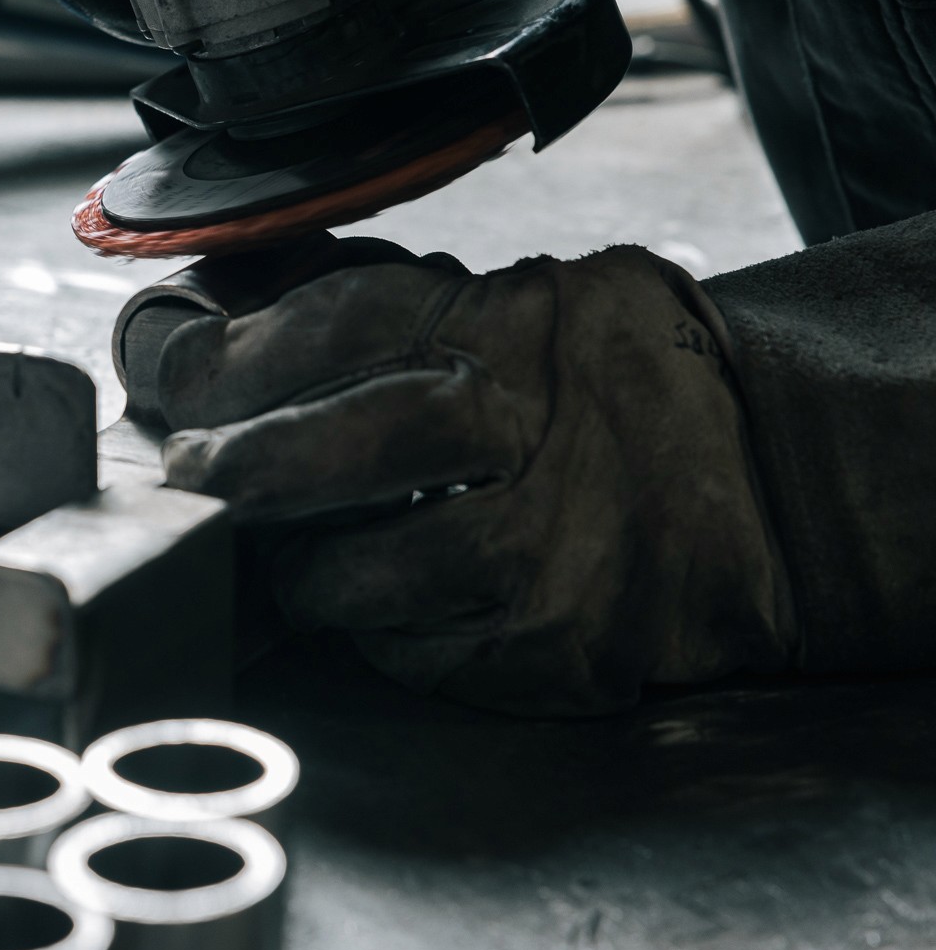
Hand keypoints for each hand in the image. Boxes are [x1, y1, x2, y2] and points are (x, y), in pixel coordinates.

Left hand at [154, 243, 795, 714]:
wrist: (773, 483)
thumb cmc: (617, 386)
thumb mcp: (532, 294)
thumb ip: (400, 294)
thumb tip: (229, 301)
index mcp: (515, 322)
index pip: (335, 326)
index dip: (232, 356)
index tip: (178, 375)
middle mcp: (532, 431)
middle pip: (325, 456)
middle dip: (232, 472)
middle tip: (191, 479)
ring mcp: (548, 553)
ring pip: (353, 578)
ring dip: (297, 572)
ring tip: (289, 554)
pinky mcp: (555, 650)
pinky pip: (410, 655)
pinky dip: (374, 633)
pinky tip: (378, 604)